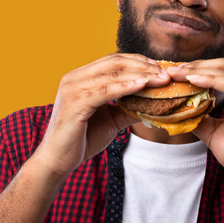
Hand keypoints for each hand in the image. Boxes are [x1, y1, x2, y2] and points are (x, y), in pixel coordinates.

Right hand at [35, 54, 170, 177]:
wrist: (57, 161)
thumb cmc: (81, 140)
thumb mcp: (110, 120)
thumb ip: (127, 108)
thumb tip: (153, 104)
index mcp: (80, 77)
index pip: (113, 61)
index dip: (138, 61)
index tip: (160, 67)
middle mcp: (74, 78)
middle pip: (114, 62)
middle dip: (143, 65)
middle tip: (166, 72)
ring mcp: (73, 88)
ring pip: (112, 74)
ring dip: (140, 75)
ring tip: (161, 79)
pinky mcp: (75, 103)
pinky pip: (105, 91)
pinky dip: (126, 87)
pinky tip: (143, 86)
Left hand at [168, 59, 223, 190]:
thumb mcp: (214, 133)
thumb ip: (200, 118)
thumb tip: (178, 110)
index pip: (223, 70)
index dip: (199, 67)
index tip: (175, 72)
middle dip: (196, 65)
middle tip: (172, 69)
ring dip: (199, 70)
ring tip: (177, 73)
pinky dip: (210, 80)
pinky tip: (192, 80)